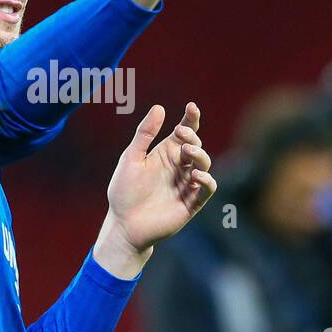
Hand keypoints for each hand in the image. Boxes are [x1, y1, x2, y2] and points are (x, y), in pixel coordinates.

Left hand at [92, 102, 216, 277]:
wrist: (124, 224)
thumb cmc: (124, 191)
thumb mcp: (131, 158)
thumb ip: (144, 134)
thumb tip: (159, 107)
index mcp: (165, 153)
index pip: (184, 132)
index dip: (191, 119)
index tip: (191, 107)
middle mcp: (179, 167)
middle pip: (195, 145)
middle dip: (192, 137)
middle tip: (181, 136)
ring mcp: (186, 184)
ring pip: (204, 164)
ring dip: (199, 155)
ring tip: (187, 152)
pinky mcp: (191, 203)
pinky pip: (207, 188)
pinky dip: (206, 180)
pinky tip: (195, 175)